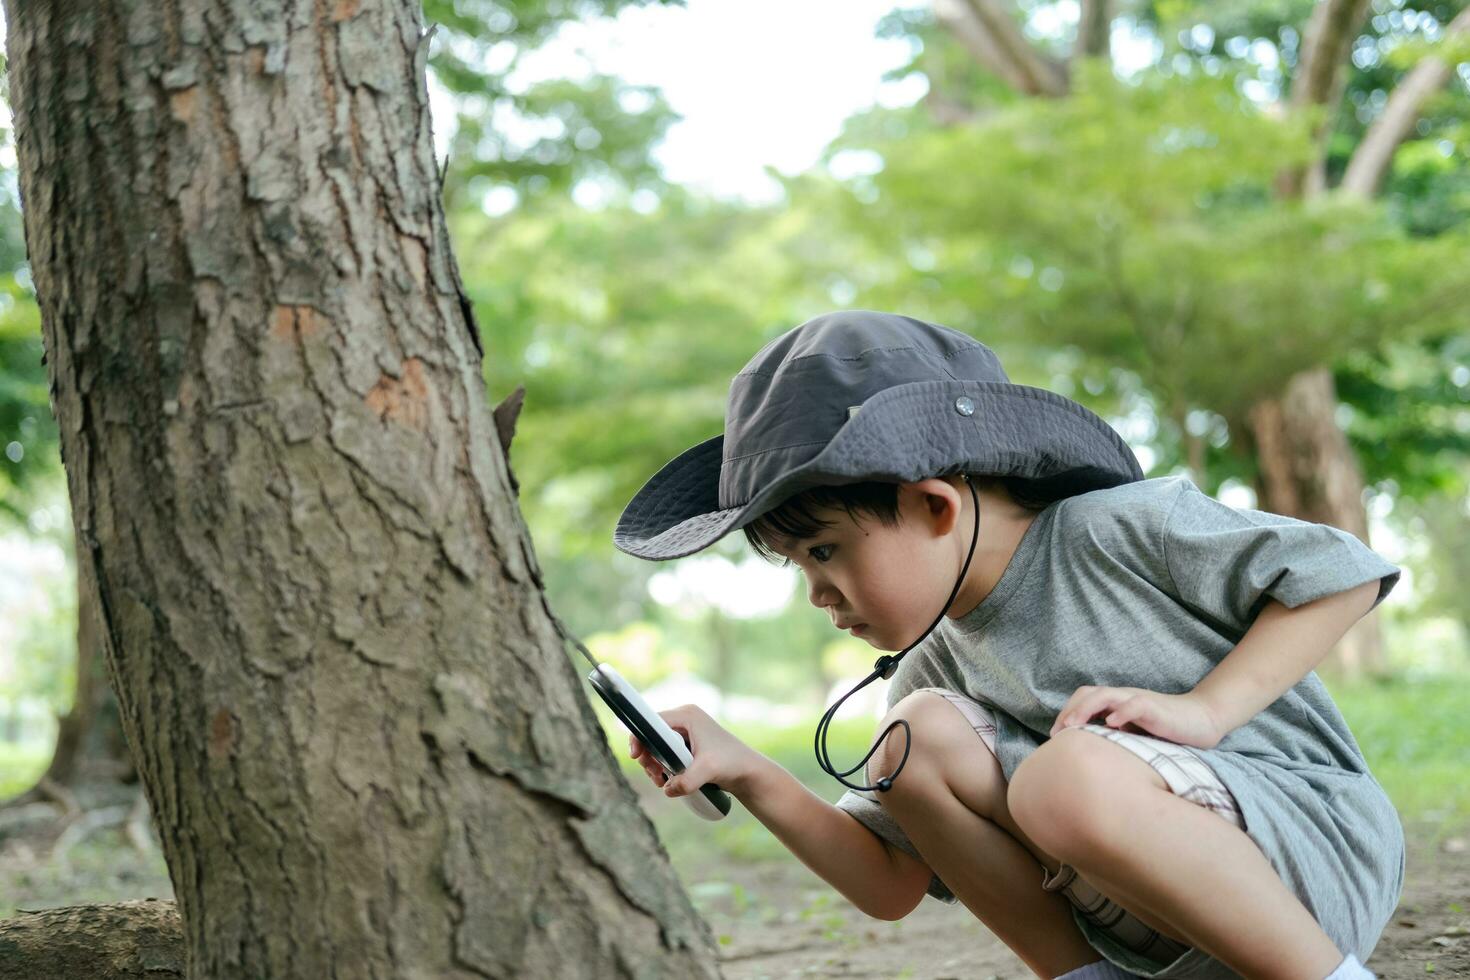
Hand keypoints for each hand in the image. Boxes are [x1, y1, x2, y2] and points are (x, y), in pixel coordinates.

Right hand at [628, 704, 762, 799]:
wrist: (749, 772)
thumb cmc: (732, 764)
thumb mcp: (707, 771)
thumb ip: (685, 781)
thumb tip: (667, 789)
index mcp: (688, 715)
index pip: (653, 721)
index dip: (641, 737)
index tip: (637, 756)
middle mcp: (685, 720)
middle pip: (652, 735)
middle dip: (649, 757)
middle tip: (656, 776)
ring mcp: (687, 733)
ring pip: (658, 747)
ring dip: (654, 765)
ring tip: (661, 781)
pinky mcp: (689, 747)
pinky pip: (666, 754)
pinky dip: (663, 767)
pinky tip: (667, 780)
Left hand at [1048, 686, 1224, 748]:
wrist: (1201, 720)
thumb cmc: (1166, 730)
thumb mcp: (1134, 735)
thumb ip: (1114, 737)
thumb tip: (1089, 754)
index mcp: (1116, 704)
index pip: (1084, 699)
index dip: (1067, 713)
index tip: (1054, 736)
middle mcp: (1123, 698)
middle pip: (1088, 693)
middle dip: (1069, 710)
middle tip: (1057, 733)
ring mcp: (1138, 700)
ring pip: (1105, 695)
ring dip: (1085, 709)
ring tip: (1073, 726)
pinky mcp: (1155, 708)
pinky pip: (1135, 704)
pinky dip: (1121, 712)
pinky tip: (1111, 724)